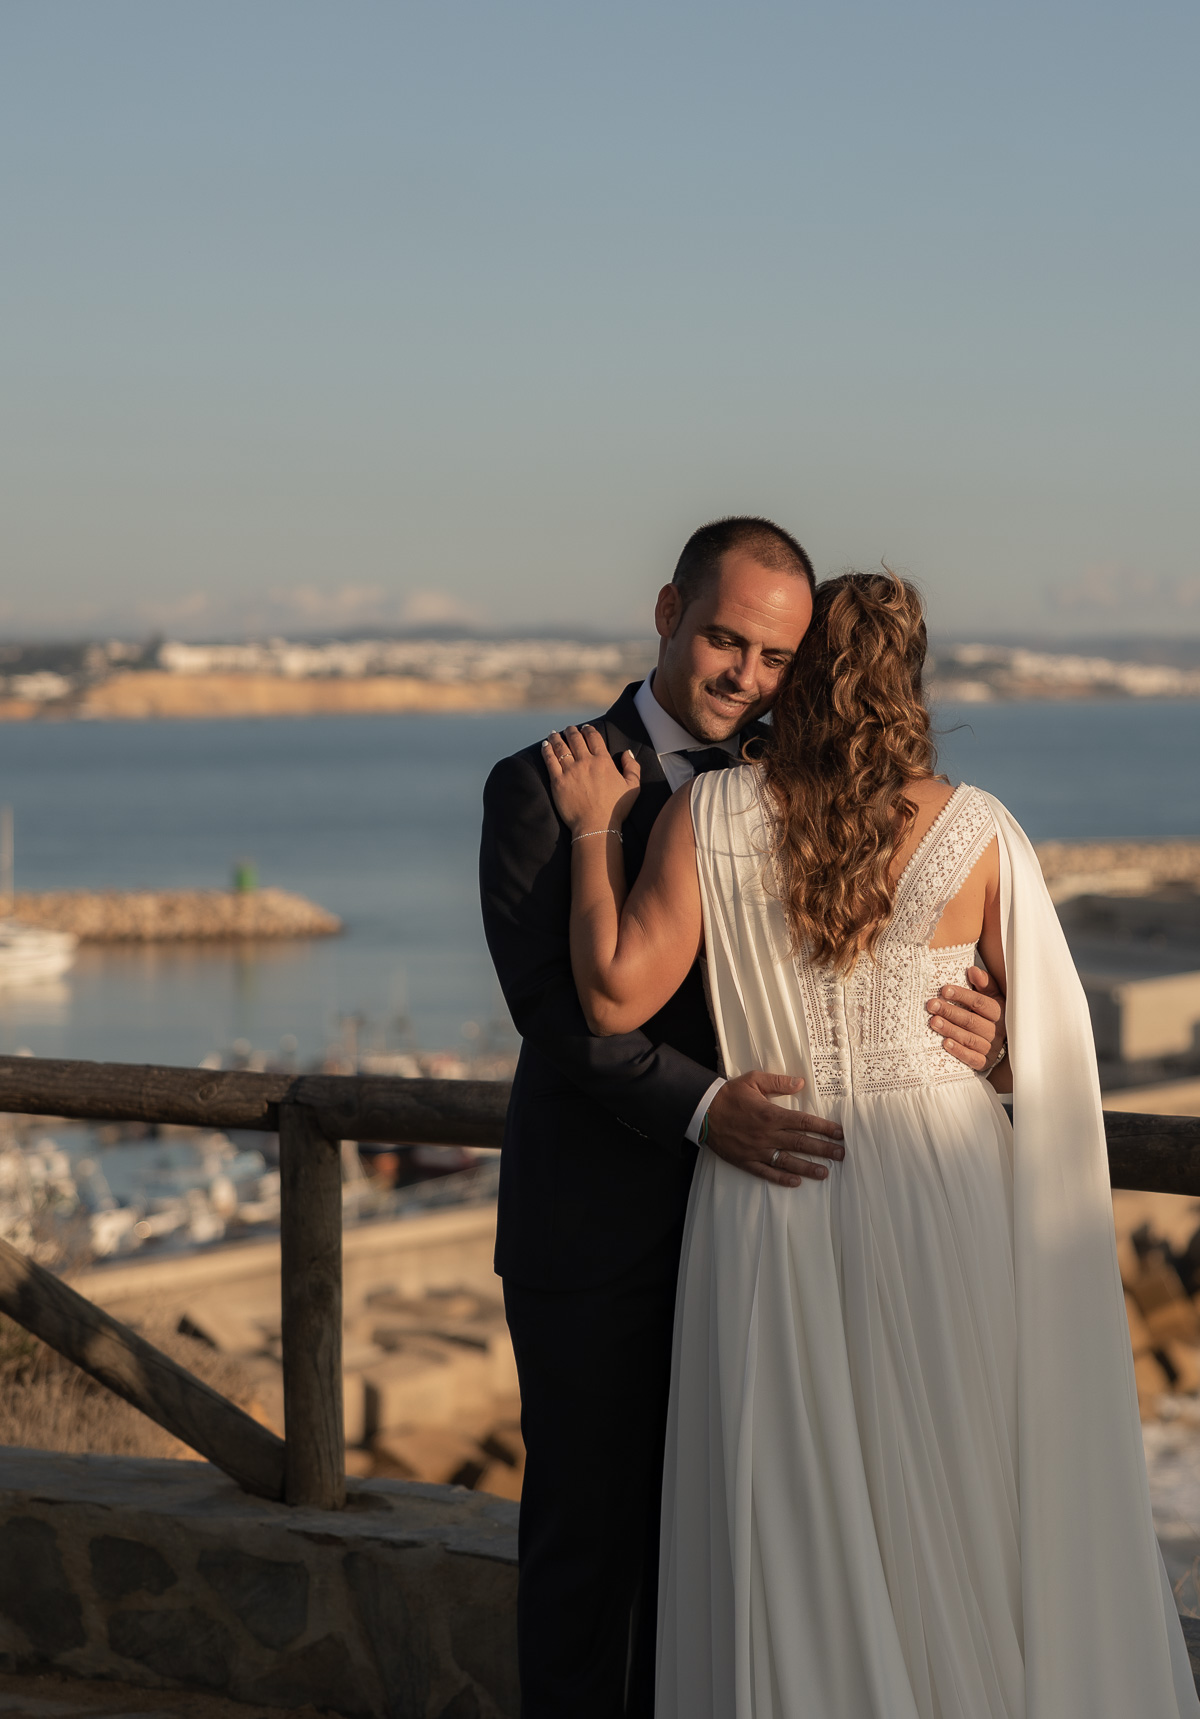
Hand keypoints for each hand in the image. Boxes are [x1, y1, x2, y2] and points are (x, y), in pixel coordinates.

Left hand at [543, 724, 640, 835]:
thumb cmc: (616, 809)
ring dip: (557, 738)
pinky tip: (545, 746)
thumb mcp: (633, 787)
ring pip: (560, 747)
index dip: (588, 730)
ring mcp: (570, 771)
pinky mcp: (558, 781)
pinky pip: (550, 760)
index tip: (585, 727)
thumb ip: (632, 767)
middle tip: (569, 728)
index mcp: (603, 761)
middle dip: (571, 731)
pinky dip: (547, 750)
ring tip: (554, 734)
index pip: (594, 738)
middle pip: (575, 739)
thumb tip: (627, 753)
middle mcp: (586, 762)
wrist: (596, 826)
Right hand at [705, 1071, 844, 1187]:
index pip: (804, 1122)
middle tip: (841, 1154)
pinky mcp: (746, 1160)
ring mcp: (757, 1150)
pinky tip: (795, 1182)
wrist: (703, 1111)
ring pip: (788, 1161)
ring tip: (825, 1172)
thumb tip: (801, 1083)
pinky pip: (766, 1172)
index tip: (839, 1133)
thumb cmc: (729, 1095)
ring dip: (808, 1167)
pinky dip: (781, 1178)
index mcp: (771, 1114)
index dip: (824, 1128)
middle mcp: (767, 1134)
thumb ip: (778, 1082)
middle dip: (824, 1149)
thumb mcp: (753, 1080)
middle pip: (801, 1143)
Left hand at [925, 964, 1005, 1070]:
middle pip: (972, 1020)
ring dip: (951, 1030)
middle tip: (932, 1005)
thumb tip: (973, 970)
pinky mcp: (984, 1062)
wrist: (998, 1042)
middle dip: (950, 1011)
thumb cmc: (987, 1013)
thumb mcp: (990, 996)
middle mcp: (997, 1030)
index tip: (944, 990)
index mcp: (999, 1011)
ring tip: (934, 1022)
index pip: (980, 1002)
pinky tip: (945, 1043)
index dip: (962, 995)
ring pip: (970, 1038)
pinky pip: (972, 1058)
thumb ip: (983, 983)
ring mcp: (991, 1047)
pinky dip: (959, 1051)